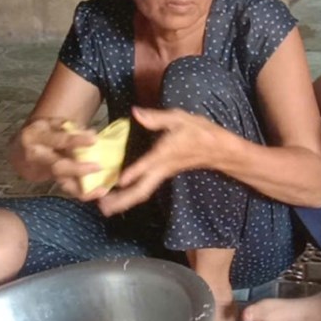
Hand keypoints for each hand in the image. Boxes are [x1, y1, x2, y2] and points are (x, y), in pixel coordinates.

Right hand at [17, 118, 100, 195]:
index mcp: (36, 137)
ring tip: (101, 189)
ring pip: (62, 182)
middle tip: (98, 167)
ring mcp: (43, 172)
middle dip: (78, 169)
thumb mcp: (50, 123)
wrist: (21, 149)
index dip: (76, 140)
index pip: (58, 140)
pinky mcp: (50, 181)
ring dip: (82, 187)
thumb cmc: (41, 133)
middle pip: (58, 167)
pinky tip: (98, 192)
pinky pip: (67, 188)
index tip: (94, 139)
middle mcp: (37, 157)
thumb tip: (91, 133)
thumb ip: (69, 127)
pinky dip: (83, 192)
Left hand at [97, 106, 219, 215]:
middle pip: (142, 190)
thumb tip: (136, 112)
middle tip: (102, 207)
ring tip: (104, 207)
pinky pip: (145, 189)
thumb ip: (156, 117)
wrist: (217, 149)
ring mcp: (162, 174)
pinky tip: (117, 195)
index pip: (148, 165)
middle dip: (123, 200)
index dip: (134, 172)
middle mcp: (161, 168)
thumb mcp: (179, 118)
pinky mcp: (162, 175)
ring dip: (124, 201)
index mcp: (164, 153)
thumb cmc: (199, 131)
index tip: (119, 181)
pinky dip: (130, 195)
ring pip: (142, 192)